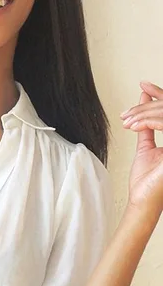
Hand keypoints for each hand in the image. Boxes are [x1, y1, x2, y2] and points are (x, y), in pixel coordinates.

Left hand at [121, 82, 162, 213]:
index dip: (158, 95)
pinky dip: (146, 122)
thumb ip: (146, 129)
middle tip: (129, 107)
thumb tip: (141, 108)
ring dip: (143, 114)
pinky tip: (133, 124)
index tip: (143, 86)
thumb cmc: (146, 178)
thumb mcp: (146, 148)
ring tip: (127, 119)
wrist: (144, 199)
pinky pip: (162, 124)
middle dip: (147, 105)